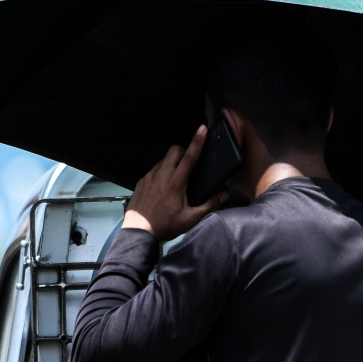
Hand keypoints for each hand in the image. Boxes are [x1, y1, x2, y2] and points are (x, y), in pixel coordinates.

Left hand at [123, 126, 226, 240]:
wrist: (139, 232)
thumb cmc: (165, 226)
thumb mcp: (191, 219)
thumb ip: (209, 205)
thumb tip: (224, 195)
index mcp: (176, 182)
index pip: (189, 156)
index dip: (197, 141)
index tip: (202, 129)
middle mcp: (161, 175)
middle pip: (174, 150)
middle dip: (184, 150)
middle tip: (189, 162)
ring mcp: (149, 177)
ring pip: (163, 160)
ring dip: (172, 162)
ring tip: (176, 178)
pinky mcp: (141, 181)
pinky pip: (153, 170)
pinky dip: (161, 173)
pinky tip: (163, 187)